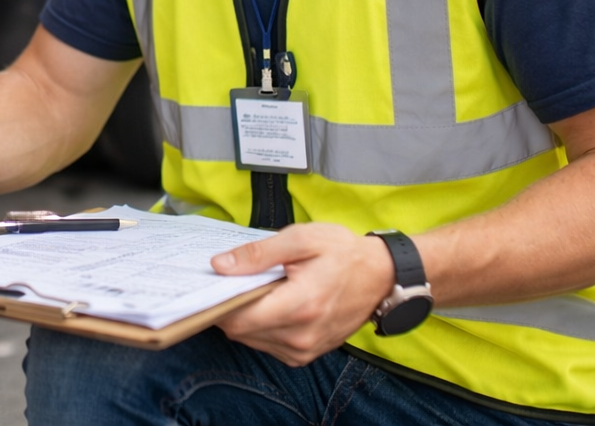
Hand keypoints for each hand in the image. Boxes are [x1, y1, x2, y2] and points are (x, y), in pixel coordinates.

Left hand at [211, 223, 395, 365]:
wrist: (380, 276)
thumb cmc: (342, 253)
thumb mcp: (300, 239)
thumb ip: (258, 254)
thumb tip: (220, 266)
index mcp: (300, 306)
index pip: (239, 318)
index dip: (220, 301)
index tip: (214, 282)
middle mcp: (301, 336)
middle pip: (241, 331)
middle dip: (231, 306)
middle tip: (235, 280)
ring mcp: (304, 350)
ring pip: (251, 340)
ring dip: (246, 317)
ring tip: (258, 289)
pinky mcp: (306, 355)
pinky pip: (268, 345)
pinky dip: (261, 326)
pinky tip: (271, 304)